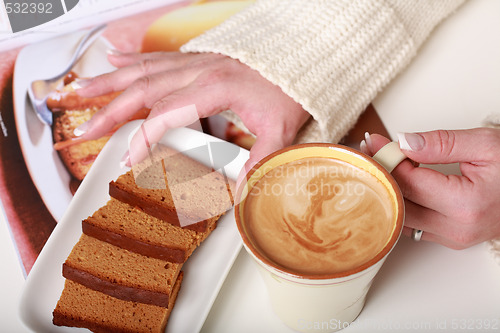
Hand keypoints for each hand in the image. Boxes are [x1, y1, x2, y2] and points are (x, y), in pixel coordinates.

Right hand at [73, 51, 309, 177]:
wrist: (303, 61)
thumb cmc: (292, 91)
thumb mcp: (281, 129)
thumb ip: (260, 161)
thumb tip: (243, 193)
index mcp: (217, 86)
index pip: (167, 113)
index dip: (144, 137)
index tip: (128, 159)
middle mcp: (201, 70)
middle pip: (145, 88)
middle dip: (111, 110)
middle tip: (86, 131)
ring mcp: (198, 62)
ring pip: (144, 68)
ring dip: (110, 81)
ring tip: (80, 90)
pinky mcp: (199, 60)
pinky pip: (159, 57)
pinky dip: (133, 60)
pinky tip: (112, 59)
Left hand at [363, 128, 499, 248]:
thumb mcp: (485, 145)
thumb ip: (441, 143)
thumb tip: (403, 141)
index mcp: (464, 204)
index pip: (407, 181)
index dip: (385, 159)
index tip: (372, 141)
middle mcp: (456, 228)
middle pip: (398, 201)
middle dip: (380, 174)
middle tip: (369, 152)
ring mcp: (453, 238)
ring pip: (401, 216)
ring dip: (387, 190)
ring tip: (379, 164)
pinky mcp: (450, 239)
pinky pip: (413, 224)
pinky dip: (400, 203)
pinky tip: (395, 183)